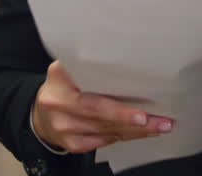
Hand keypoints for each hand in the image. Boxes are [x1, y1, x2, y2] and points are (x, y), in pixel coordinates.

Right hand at [31, 60, 174, 153]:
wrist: (41, 113)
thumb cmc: (64, 86)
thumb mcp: (69, 67)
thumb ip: (91, 64)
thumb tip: (129, 58)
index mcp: (59, 78)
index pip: (89, 90)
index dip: (115, 105)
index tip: (139, 106)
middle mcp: (59, 104)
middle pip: (100, 115)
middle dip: (133, 119)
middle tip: (159, 120)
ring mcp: (64, 127)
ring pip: (107, 131)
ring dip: (136, 130)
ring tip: (160, 125)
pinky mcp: (71, 144)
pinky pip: (104, 141)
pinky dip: (125, 136)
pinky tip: (142, 132)